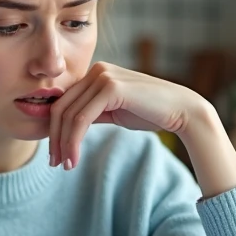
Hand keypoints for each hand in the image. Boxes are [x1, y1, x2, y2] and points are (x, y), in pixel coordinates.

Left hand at [48, 62, 207, 169]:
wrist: (181, 110)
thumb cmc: (150, 112)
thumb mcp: (114, 112)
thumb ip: (91, 114)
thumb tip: (64, 129)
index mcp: (96, 73)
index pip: (64, 101)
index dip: (54, 128)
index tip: (54, 153)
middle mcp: (97, 70)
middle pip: (61, 107)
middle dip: (55, 138)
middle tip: (54, 162)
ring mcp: (103, 76)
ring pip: (69, 115)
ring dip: (64, 144)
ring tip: (65, 165)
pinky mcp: (112, 87)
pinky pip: (82, 119)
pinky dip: (74, 141)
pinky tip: (74, 158)